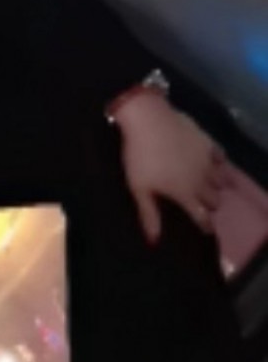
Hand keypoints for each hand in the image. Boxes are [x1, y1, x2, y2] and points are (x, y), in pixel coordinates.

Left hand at [115, 92, 228, 244]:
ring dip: (217, 186)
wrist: (148, 120)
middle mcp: (201, 180)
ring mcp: (206, 160)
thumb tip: (153, 241)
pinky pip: (220, 156)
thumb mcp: (139, 188)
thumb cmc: (140, 157)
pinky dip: (219, 162)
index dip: (205, 225)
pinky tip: (213, 162)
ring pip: (221, 179)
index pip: (201, 216)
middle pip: (214, 199)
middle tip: (202, 204)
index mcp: (185, 193)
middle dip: (210, 205)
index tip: (207, 230)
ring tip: (210, 186)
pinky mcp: (207, 142)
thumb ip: (148, 214)